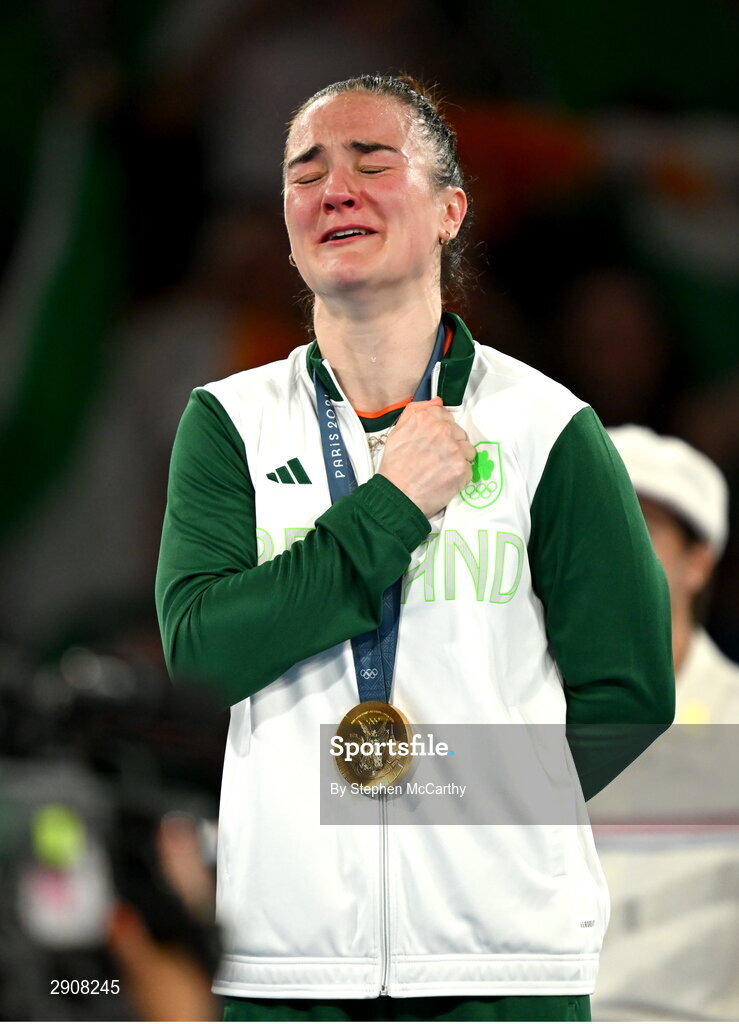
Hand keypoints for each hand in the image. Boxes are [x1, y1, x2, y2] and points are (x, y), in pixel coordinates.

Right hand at [378, 397, 474, 517]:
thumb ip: (416, 411)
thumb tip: (437, 400)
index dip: (441, 430)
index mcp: (426, 418)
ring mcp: (454, 449)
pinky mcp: (462, 468)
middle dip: (451, 444)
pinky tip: (445, 479)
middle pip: (458, 432)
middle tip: (436, 458)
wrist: (397, 496)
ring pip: (467, 449)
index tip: (434, 442)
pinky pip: (469, 468)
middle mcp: (443, 430)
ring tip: (441, 469)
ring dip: (458, 458)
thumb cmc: (394, 466)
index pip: (446, 416)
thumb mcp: (396, 431)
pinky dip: (460, 475)